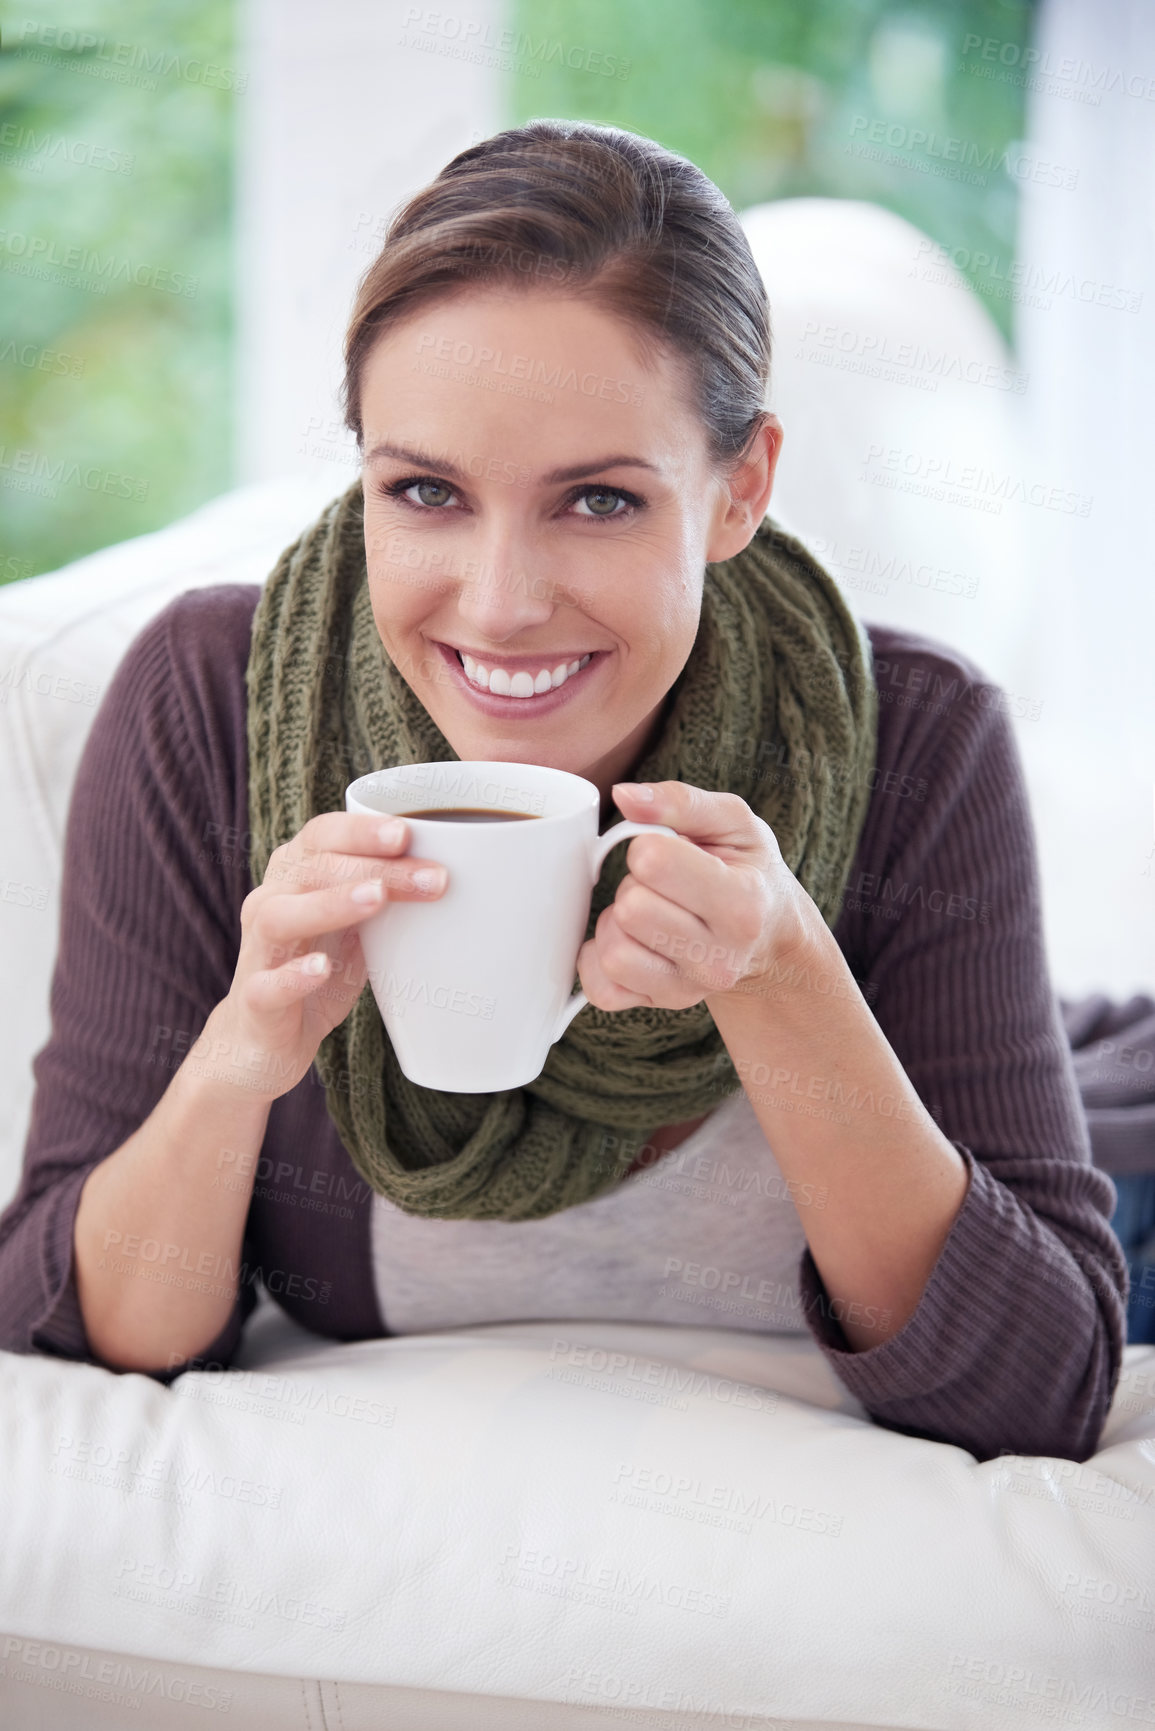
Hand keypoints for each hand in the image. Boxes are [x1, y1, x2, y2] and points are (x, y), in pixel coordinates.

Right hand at [204, 813, 448, 1098]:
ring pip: (281, 916)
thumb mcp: (358, 926)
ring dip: (331, 904)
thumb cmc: (320, 968)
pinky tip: (323, 968)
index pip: (322, 836)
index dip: (361, 831)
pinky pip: (268, 984)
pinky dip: (294, 975)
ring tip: (378, 899)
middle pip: (313, 870)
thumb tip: (456, 873)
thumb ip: (387, 896)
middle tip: (430, 876)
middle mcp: (268, 903)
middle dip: (374, 868)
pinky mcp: (254, 1002)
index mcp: (294, 875)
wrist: (266, 1039)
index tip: (410, 832)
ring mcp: (257, 951)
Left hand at [575, 780, 815, 1012]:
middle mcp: (719, 957)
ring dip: (619, 923)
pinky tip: (630, 942)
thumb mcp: (733, 822)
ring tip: (651, 911)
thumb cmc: (748, 870)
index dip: (648, 845)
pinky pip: (602, 989)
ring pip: (613, 951)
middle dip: (636, 885)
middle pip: (630, 908)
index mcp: (742, 903)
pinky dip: (601, 961)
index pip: (653, 862)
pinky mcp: (662, 1004)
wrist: (769, 937)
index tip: (671, 851)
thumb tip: (624, 796)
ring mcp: (690, 989)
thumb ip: (679, 801)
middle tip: (664, 886)